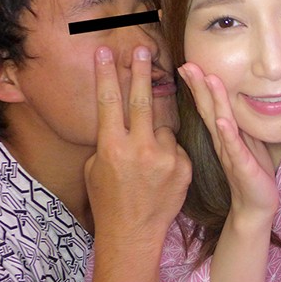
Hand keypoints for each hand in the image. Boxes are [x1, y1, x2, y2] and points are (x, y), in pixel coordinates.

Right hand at [84, 46, 191, 243]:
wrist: (134, 233)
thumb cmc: (109, 200)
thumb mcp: (96, 169)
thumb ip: (109, 140)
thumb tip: (119, 117)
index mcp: (111, 147)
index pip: (109, 101)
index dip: (107, 74)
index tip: (105, 51)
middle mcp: (139, 148)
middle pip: (141, 99)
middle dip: (140, 71)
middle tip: (142, 48)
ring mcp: (164, 157)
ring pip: (162, 127)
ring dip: (154, 135)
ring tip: (145, 161)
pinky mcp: (183, 165)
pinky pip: (175, 146)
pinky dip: (168, 153)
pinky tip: (159, 174)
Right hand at [178, 62, 278, 219]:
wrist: (256, 207)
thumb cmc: (251, 173)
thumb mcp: (245, 143)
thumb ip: (237, 125)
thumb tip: (232, 105)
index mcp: (223, 136)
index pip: (208, 107)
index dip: (199, 86)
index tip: (188, 65)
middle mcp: (222, 142)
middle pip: (208, 110)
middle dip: (199, 87)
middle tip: (187, 65)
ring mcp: (231, 154)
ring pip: (220, 123)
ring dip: (214, 101)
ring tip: (208, 80)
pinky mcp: (242, 166)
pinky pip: (234, 148)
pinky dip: (228, 134)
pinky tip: (223, 122)